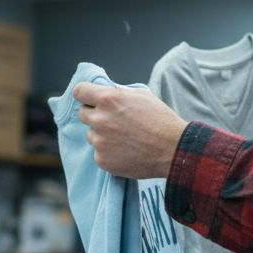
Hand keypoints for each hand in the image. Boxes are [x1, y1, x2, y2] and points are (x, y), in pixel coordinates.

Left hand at [73, 81, 189, 179]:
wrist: (173, 150)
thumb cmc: (161, 121)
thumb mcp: (142, 95)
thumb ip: (119, 93)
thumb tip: (106, 92)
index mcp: (108, 99)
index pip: (79, 91)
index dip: (85, 95)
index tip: (89, 99)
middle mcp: (100, 119)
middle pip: (82, 113)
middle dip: (94, 114)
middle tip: (113, 121)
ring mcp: (99, 142)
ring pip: (91, 135)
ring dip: (102, 135)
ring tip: (124, 138)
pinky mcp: (102, 160)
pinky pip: (98, 153)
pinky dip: (109, 152)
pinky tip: (126, 151)